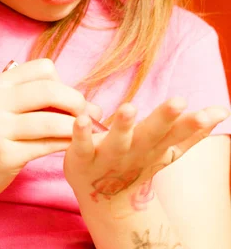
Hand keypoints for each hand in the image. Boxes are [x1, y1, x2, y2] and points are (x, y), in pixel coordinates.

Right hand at [0, 59, 100, 202]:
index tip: (69, 100)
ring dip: (75, 127)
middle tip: (87, 116)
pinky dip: (65, 144)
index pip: (44, 68)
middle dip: (76, 102)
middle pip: (50, 91)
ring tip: (84, 132)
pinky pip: (46, 146)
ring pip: (50, 121)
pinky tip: (72, 145)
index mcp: (0, 83)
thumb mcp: (6, 105)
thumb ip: (42, 100)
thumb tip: (93, 106)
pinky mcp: (6, 155)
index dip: (63, 82)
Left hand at [63, 98, 229, 211]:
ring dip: (123, 124)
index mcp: (155, 146)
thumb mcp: (167, 148)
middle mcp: (135, 150)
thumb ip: (193, 130)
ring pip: (118, 140)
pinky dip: (81, 133)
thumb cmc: (138, 161)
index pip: (177, 133)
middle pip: (152, 133)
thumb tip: (223, 110)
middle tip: (178, 101)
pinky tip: (81, 118)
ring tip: (129, 107)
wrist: (105, 196)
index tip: (210, 111)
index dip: (193, 124)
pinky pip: (81, 144)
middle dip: (164, 117)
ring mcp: (109, 155)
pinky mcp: (82, 157)